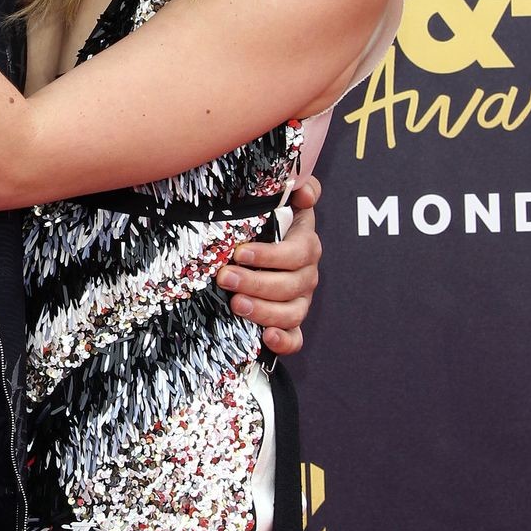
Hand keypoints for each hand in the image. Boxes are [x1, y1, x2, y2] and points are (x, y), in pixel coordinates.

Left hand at [214, 175, 322, 356]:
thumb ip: (298, 188)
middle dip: (255, 283)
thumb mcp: (281, 199)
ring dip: (263, 311)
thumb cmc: (266, 221)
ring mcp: (300, 301)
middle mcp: (306, 275)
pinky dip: (284, 342)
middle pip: (290, 285)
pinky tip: (266, 337)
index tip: (239, 253)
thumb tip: (303, 191)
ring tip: (236, 305)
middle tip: (225, 278)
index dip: (269, 256)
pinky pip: (295, 339)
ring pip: (291, 313)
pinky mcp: (290, 324)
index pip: (296, 253)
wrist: (257, 246)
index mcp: (305, 245)